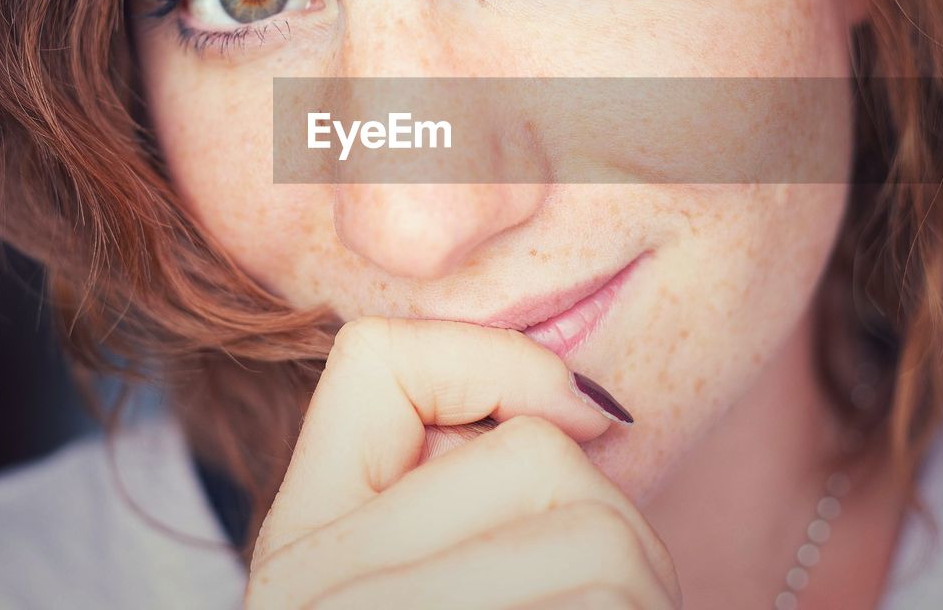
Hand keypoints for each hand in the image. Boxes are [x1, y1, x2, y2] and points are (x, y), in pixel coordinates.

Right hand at [245, 316, 680, 608]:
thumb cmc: (502, 605)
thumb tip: (595, 407)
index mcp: (300, 539)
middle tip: (608, 591)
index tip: (582, 417)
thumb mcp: (460, 561)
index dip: (493, 360)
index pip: (376, 358)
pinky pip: (609, 603)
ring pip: (596, 538)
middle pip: (531, 457)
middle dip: (610, 518)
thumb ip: (474, 473)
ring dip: (642, 585)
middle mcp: (301, 587)